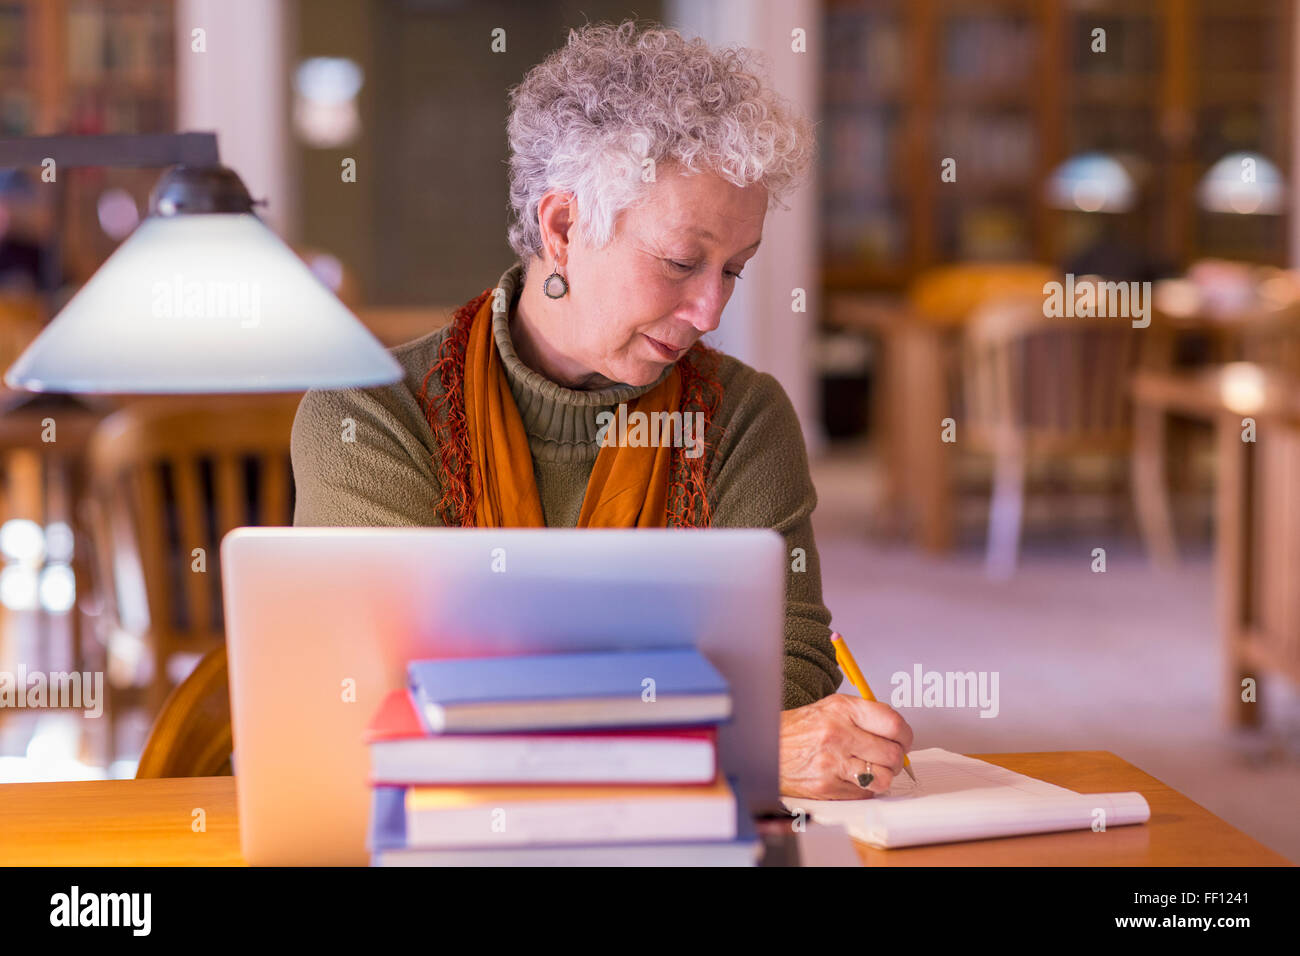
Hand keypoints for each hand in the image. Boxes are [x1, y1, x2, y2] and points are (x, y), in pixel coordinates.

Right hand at [779, 693, 913, 799]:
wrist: (767, 747)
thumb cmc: (799, 729)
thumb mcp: (831, 707)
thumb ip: (865, 715)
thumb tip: (897, 732)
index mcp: (842, 710)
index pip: (893, 724)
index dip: (905, 735)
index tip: (902, 739)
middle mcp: (837, 734)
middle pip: (893, 754)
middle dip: (896, 757)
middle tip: (888, 756)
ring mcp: (832, 763)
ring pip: (884, 778)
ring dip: (883, 775)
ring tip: (871, 768)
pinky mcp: (828, 787)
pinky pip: (865, 793)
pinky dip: (864, 788)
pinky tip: (851, 777)